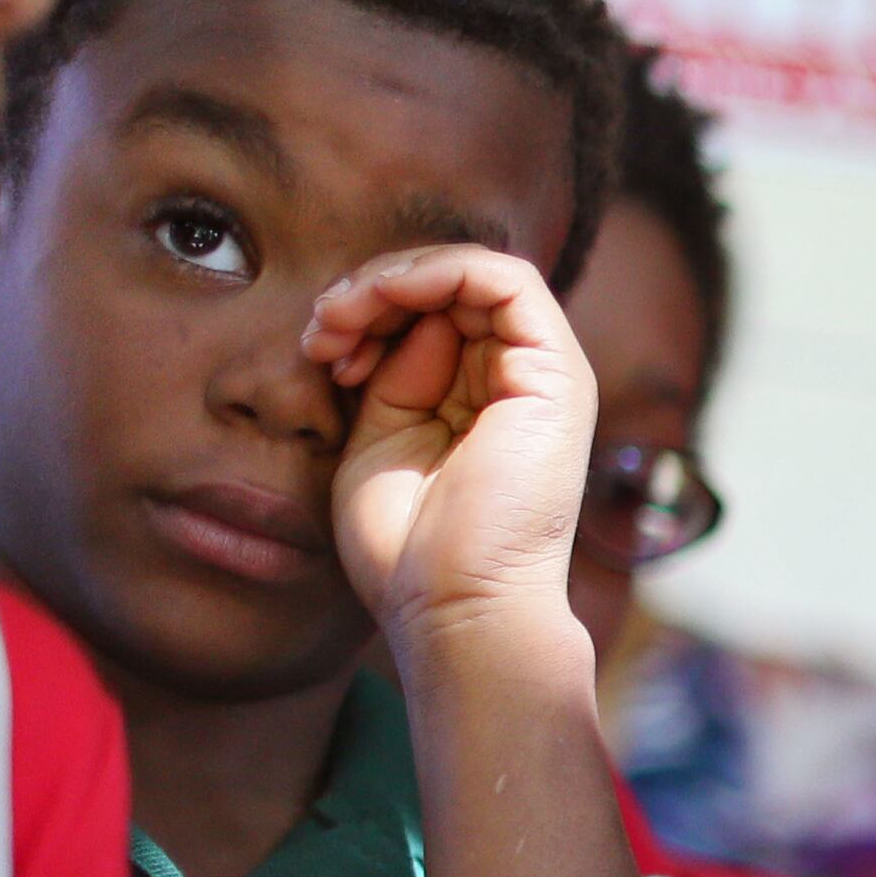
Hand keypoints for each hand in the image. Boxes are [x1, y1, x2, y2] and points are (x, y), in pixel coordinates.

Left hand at [305, 245, 595, 662]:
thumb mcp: (379, 438)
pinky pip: (505, 279)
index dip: (370, 312)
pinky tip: (381, 304)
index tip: (320, 352)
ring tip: (339, 318)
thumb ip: (391, 374)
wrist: (454, 605)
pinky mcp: (555, 373)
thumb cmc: (411, 548)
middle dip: (373, 292)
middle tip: (323, 328)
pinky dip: (435, 272)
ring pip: (475, 271)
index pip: (435, 313)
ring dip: (394, 278)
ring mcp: (545, 374)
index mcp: (485, 399)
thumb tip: (400, 319)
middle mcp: (522, 379)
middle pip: (451, 287)